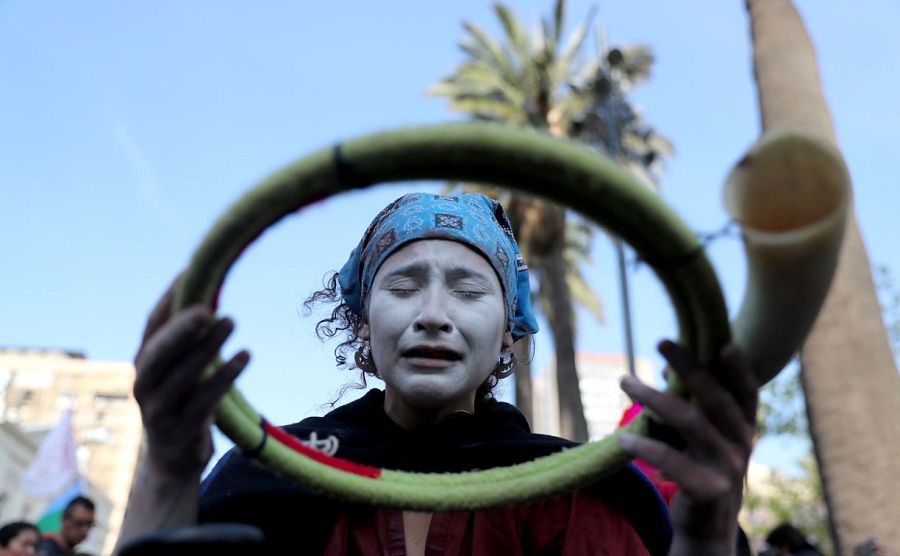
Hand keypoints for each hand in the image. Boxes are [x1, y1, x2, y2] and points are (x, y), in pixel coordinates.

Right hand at [133, 279, 249, 476]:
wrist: (172, 461)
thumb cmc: (182, 402)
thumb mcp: (182, 369)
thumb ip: (191, 339)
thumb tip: (216, 295)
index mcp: (144, 360)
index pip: (153, 322)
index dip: (170, 297)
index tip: (191, 271)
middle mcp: (144, 382)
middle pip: (159, 350)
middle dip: (182, 327)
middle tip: (208, 306)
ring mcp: (158, 409)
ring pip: (181, 374)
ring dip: (207, 347)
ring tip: (231, 320)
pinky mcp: (179, 430)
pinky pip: (203, 401)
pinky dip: (224, 376)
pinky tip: (244, 355)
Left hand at [618, 340, 757, 554]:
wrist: (707, 527)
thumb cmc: (701, 469)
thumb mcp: (703, 438)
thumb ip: (693, 404)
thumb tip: (668, 367)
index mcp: (745, 428)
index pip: (748, 392)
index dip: (739, 368)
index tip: (723, 343)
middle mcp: (742, 445)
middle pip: (715, 398)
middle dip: (688, 366)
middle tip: (661, 341)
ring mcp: (727, 468)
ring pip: (689, 421)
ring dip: (653, 396)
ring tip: (625, 380)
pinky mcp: (707, 489)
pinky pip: (671, 459)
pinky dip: (644, 445)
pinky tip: (622, 437)